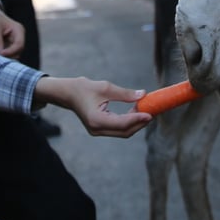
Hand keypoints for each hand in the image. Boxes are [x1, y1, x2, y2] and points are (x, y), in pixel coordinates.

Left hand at [0, 2, 24, 57]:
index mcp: (19, 30)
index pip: (19, 44)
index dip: (10, 51)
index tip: (0, 54)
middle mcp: (19, 37)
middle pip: (18, 51)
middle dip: (8, 55)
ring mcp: (15, 42)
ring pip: (14, 55)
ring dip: (5, 57)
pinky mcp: (10, 46)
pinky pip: (9, 54)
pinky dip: (3, 56)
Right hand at [33, 76, 149, 137]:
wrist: (68, 94)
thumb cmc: (84, 88)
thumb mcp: (105, 87)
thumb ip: (125, 94)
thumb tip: (143, 95)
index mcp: (97, 120)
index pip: (122, 123)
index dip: (138, 119)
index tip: (150, 113)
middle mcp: (97, 129)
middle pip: (125, 132)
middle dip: (139, 123)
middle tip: (152, 112)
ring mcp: (98, 131)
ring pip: (122, 132)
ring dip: (135, 123)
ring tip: (146, 110)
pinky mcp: (99, 129)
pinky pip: (117, 129)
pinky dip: (128, 122)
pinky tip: (135, 112)